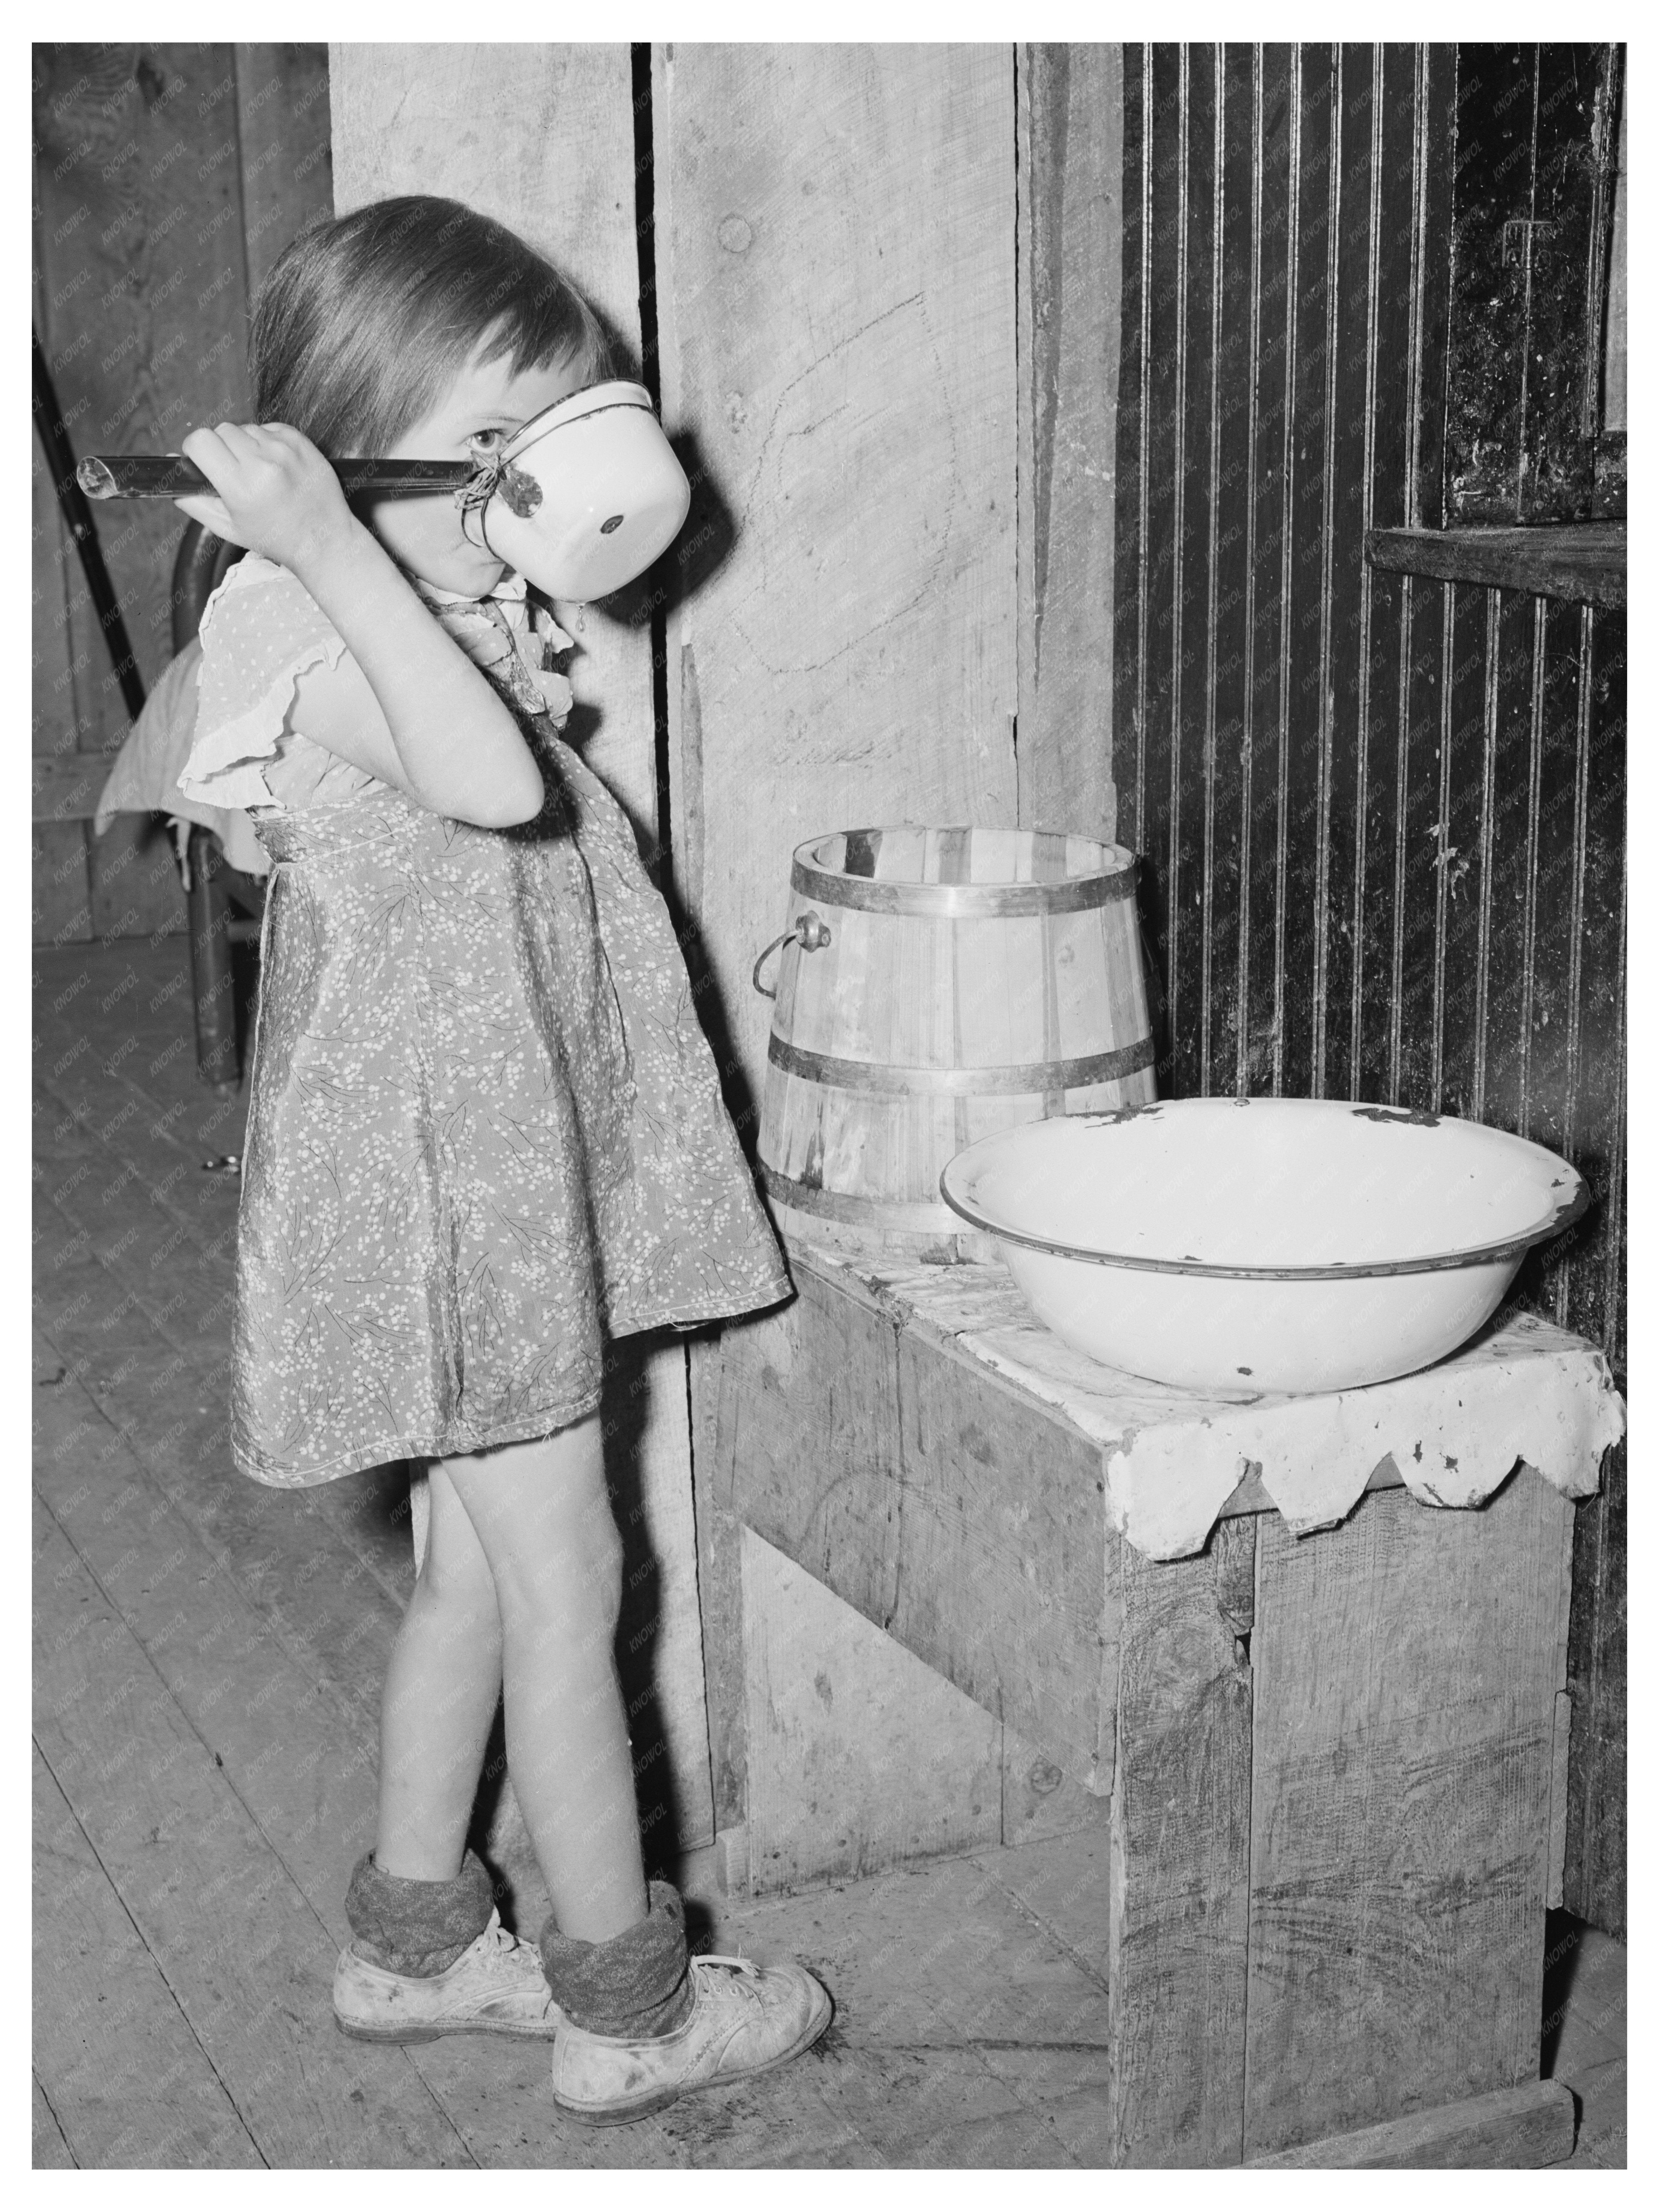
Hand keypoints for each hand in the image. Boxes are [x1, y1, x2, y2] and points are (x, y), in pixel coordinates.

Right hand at [174, 421, 355, 573]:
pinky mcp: (300, 441)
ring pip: (245, 428)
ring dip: (245, 444)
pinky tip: (275, 465)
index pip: (200, 440)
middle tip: (234, 471)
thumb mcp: (229, 528)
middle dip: (221, 448)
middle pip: (221, 430)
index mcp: (241, 486)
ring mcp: (285, 450)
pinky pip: (269, 427)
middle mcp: (263, 463)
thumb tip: (172, 470)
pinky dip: (267, 441)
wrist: (324, 540)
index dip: (195, 449)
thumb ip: (194, 501)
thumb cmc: (276, 538)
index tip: (202, 462)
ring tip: (259, 472)